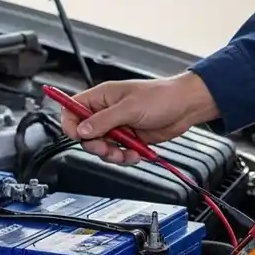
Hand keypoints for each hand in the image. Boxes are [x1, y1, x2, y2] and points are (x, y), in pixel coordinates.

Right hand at [58, 72, 218, 164]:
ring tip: (125, 153)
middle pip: (85, 134)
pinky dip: (124, 157)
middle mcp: (106, 112)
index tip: (77, 136)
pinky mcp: (129, 139)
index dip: (69, 123)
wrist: (185, 107)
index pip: (72, 109)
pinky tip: (135, 153)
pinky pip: (118, 153)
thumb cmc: (161, 97)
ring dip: (111, 154)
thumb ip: (104, 120)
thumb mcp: (129, 108)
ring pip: (101, 147)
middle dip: (95, 144)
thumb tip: (82, 130)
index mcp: (102, 97)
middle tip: (106, 148)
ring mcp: (118, 126)